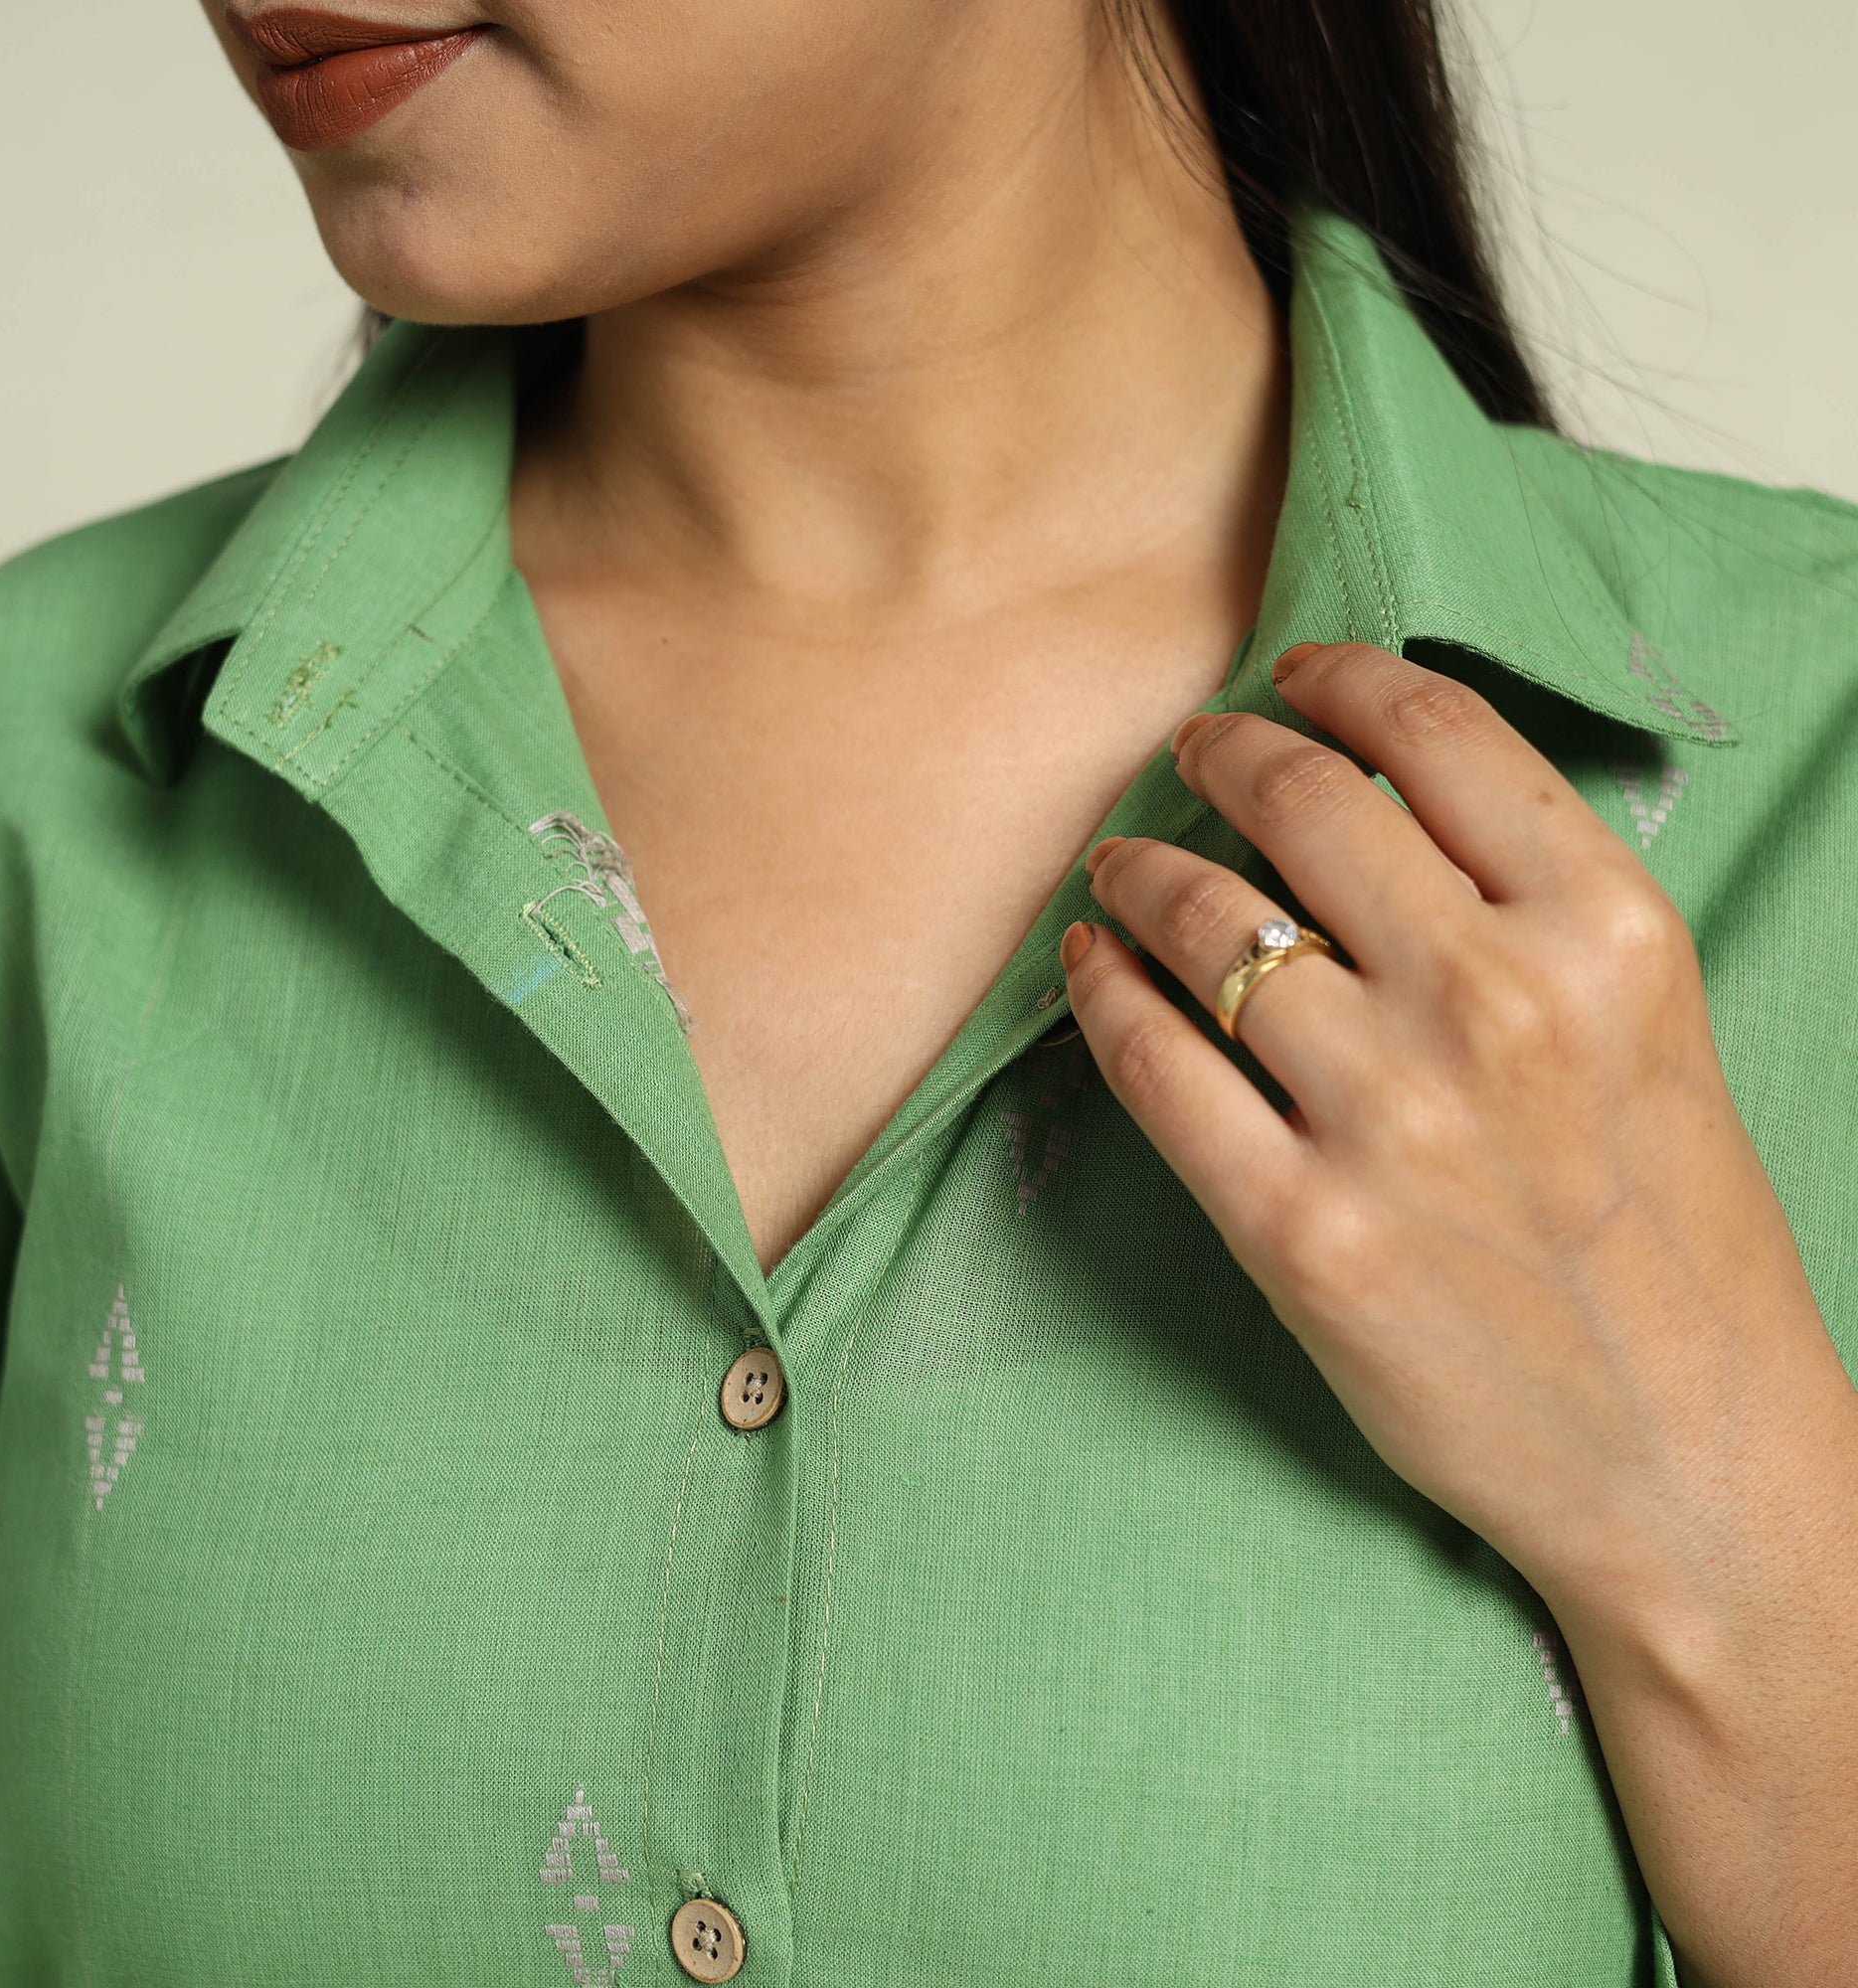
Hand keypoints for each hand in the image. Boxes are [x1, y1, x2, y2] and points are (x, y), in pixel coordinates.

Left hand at [1061, 640, 1843, 1608]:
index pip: (1438, 737)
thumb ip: (1535, 910)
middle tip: (1188, 756)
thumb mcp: (1653, 1032)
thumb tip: (1376, 802)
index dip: (1339, 680)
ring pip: (1205, 921)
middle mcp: (1497, 1002)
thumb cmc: (1674, 1242)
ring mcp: (1388, 1118)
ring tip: (1119, 864)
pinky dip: (1101, 989)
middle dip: (1221, 754)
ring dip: (1141, 868)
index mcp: (1608, 933)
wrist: (1691, 1461)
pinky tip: (1088, 960)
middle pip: (1300, 804)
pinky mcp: (1297, 1229)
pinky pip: (1151, 1061)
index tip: (1290, 678)